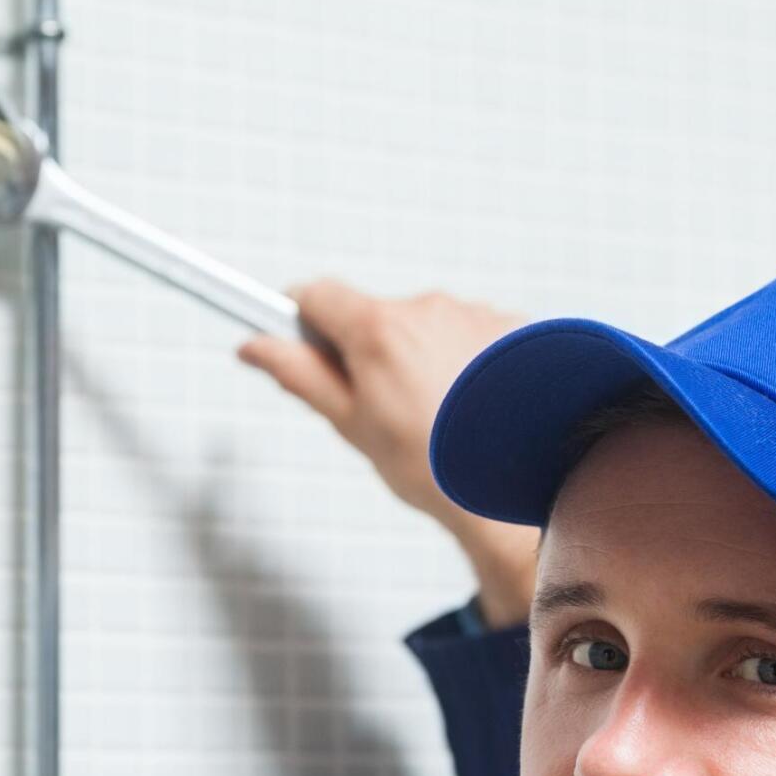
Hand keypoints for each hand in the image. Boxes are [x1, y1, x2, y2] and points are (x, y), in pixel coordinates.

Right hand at [237, 280, 540, 626]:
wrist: (522, 481)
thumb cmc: (434, 466)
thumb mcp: (353, 425)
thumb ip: (301, 376)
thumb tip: (253, 346)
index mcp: (378, 330)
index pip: (317, 294)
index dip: (300, 316)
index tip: (299, 340)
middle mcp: (427, 308)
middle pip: (375, 315)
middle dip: (369, 352)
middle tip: (382, 408)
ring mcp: (473, 312)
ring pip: (426, 327)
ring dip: (422, 357)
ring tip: (442, 416)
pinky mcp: (512, 325)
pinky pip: (471, 334)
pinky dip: (467, 362)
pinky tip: (477, 406)